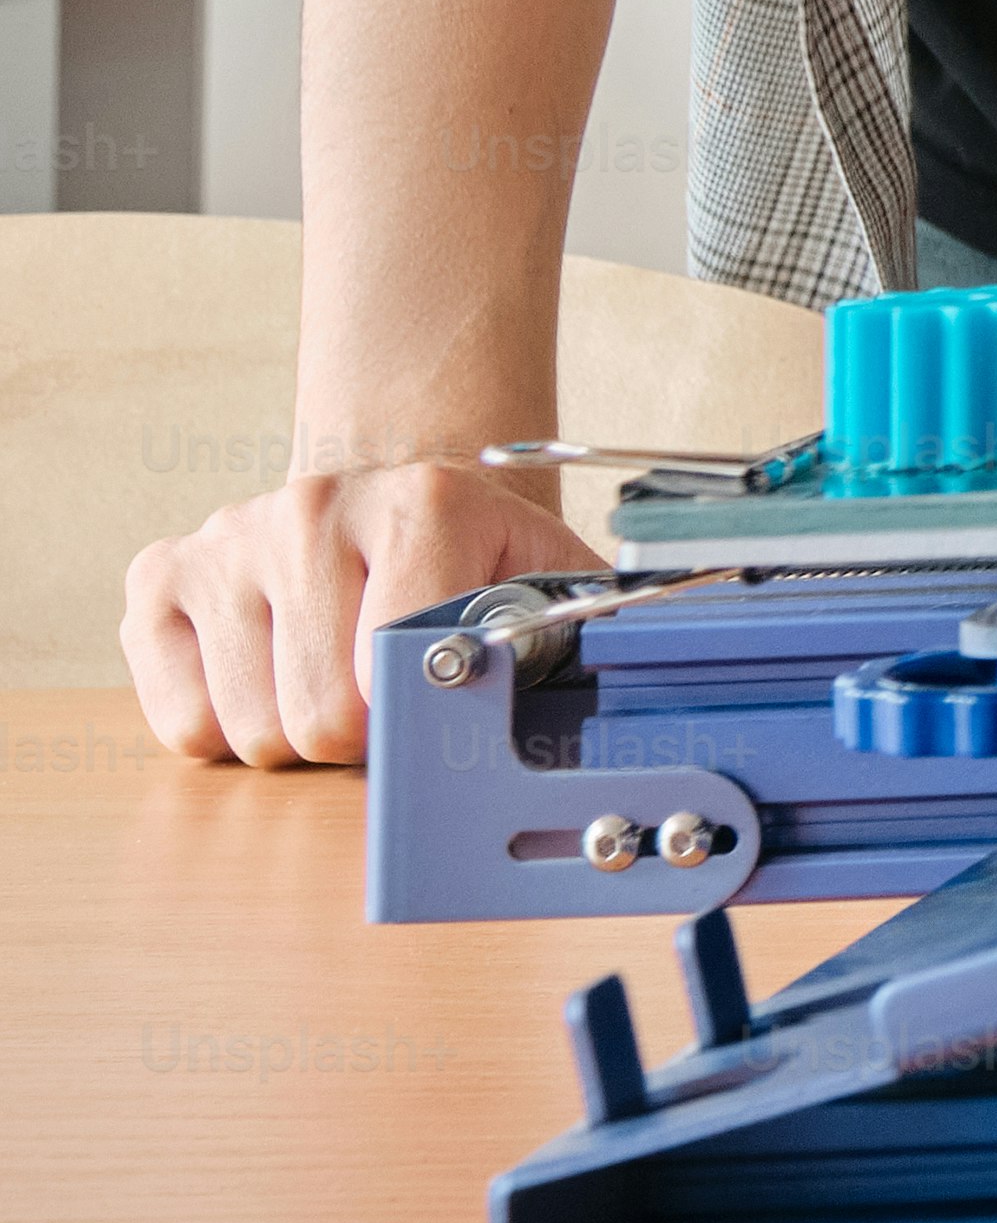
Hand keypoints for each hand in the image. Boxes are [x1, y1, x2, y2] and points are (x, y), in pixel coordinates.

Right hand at [123, 461, 610, 766]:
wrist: (398, 487)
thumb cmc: (473, 557)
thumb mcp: (545, 578)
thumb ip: (581, 631)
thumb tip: (611, 697)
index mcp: (422, 503)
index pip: (396, 682)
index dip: (421, 723)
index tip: (441, 704)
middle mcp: (312, 507)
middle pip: (317, 721)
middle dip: (362, 735)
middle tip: (388, 692)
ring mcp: (228, 538)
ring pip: (248, 731)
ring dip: (296, 732)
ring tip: (334, 672)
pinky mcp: (159, 576)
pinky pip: (182, 721)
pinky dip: (226, 723)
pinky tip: (271, 669)